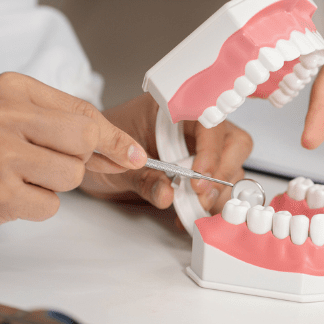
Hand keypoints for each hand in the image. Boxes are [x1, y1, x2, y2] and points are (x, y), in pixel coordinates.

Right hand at [0, 72, 147, 235]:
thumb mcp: (22, 122)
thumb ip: (77, 132)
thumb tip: (133, 154)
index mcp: (12, 89)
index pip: (85, 113)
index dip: (113, 138)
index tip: (134, 155)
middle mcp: (2, 115)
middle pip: (85, 141)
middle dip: (79, 160)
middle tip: (46, 162)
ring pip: (73, 175)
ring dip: (55, 184)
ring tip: (22, 177)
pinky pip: (51, 206)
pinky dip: (37, 207)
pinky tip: (10, 194)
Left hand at [81, 93, 252, 214]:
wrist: (90, 157)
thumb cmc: (101, 146)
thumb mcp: (115, 162)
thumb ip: (143, 178)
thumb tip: (168, 195)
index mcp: (175, 109)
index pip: (210, 122)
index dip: (211, 150)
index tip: (199, 176)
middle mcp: (195, 127)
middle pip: (234, 143)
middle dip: (222, 172)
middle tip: (200, 195)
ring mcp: (201, 149)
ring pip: (232, 167)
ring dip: (218, 192)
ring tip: (192, 208)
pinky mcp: (200, 172)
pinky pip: (218, 186)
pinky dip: (210, 203)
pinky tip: (189, 214)